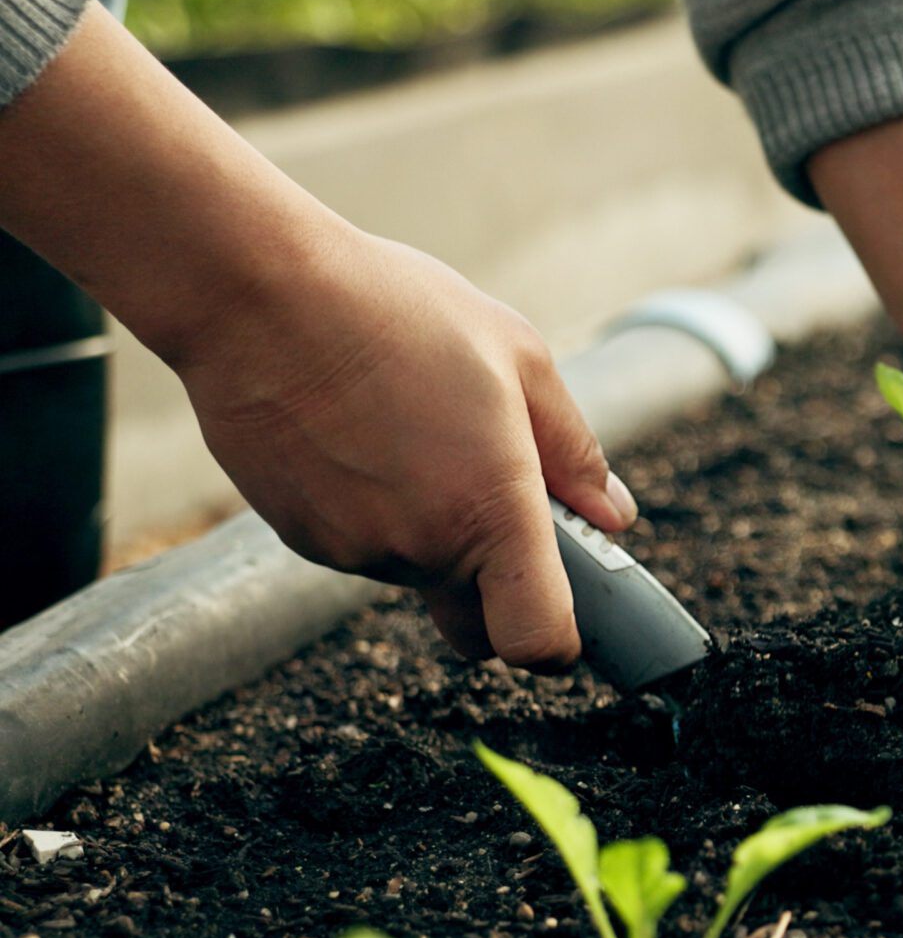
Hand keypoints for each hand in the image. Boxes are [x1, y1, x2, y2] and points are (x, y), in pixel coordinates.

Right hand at [172, 225, 634, 668]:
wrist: (255, 293)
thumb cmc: (396, 312)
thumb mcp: (519, 359)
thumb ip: (574, 451)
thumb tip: (611, 515)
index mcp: (490, 512)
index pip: (534, 639)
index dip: (557, 644)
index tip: (568, 614)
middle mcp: (419, 548)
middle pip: (475, 617)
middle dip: (497, 586)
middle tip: (496, 498)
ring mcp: (351, 549)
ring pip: (415, 572)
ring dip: (430, 529)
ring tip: (412, 429)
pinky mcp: (299, 536)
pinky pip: (360, 545)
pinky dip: (374, 511)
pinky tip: (360, 435)